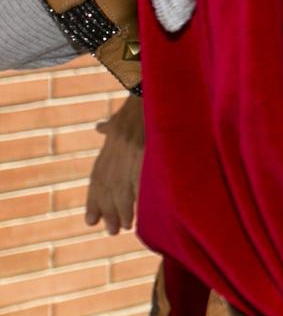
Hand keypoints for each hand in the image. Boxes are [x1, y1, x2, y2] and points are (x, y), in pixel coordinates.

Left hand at [84, 95, 142, 235]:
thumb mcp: (122, 112)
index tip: (91, 219)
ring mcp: (133, 150)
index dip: (94, 200)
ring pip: (122, 187)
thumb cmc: (143, 100)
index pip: (98, 177)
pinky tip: (139, 212)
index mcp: (112, 141)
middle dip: (108, 210)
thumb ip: (111, 126)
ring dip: (122, 209)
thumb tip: (100, 128)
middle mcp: (118, 148)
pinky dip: (137, 197)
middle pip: (109, 186)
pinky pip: (140, 179)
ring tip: (124, 226)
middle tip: (110, 229)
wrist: (158, 86)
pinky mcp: (147, 150)